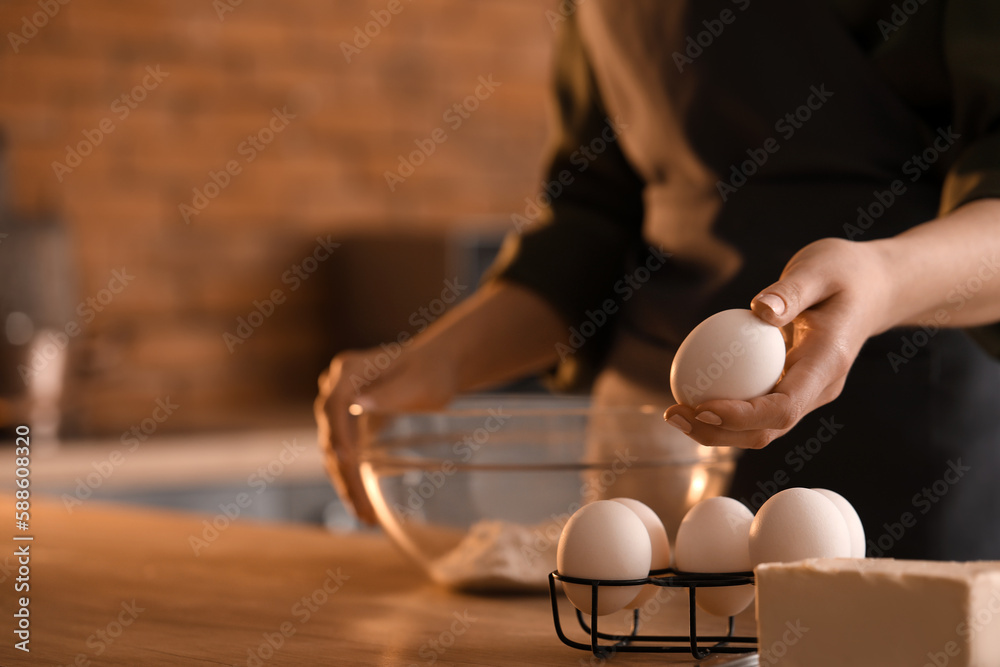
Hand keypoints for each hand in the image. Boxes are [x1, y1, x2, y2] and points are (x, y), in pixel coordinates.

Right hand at [315, 345, 455, 523]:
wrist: (435, 368)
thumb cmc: (432, 372)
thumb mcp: (419, 382)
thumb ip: (392, 392)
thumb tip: (360, 403)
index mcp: (348, 371)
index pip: (334, 406)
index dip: (338, 434)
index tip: (347, 461)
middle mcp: (335, 387)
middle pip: (331, 434)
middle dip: (345, 474)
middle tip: (363, 509)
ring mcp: (339, 408)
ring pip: (334, 451)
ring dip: (347, 484)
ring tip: (365, 516)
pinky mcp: (347, 424)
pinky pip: (344, 454)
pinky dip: (352, 478)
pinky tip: (363, 506)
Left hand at [664, 238, 891, 448]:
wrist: (876, 287)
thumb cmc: (846, 272)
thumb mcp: (820, 269)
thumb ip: (791, 291)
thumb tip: (759, 310)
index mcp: (827, 364)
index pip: (784, 407)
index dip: (741, 415)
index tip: (701, 407)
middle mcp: (819, 388)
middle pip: (768, 430)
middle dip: (718, 431)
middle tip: (673, 414)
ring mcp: (808, 393)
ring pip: (761, 428)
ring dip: (716, 428)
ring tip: (674, 412)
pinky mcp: (794, 387)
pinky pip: (757, 408)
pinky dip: (725, 410)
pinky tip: (691, 394)